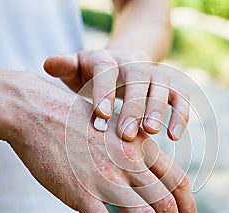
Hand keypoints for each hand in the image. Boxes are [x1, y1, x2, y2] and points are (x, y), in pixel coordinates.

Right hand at [4, 75, 197, 212]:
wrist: (37, 111)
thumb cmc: (75, 120)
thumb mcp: (115, 127)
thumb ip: (133, 149)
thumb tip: (145, 173)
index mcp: (140, 145)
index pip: (177, 181)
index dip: (189, 208)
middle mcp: (129, 161)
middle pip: (166, 204)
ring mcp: (105, 176)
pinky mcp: (79, 191)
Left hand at [43, 49, 189, 141]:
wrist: (123, 62)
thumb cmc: (94, 74)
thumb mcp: (77, 68)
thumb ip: (65, 66)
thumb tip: (48, 63)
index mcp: (107, 60)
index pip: (106, 70)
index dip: (105, 91)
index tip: (102, 117)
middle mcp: (132, 64)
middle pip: (137, 78)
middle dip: (133, 105)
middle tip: (126, 134)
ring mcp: (153, 75)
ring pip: (161, 86)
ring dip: (158, 109)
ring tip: (151, 132)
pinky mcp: (169, 88)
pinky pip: (180, 98)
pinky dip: (180, 115)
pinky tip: (174, 136)